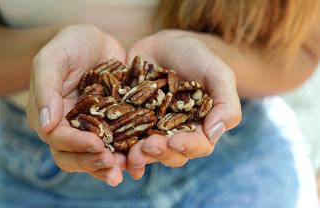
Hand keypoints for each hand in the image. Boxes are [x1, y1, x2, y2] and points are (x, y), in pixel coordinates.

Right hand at [26, 25, 126, 185]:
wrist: (99, 42)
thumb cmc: (72, 44)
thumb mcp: (54, 57)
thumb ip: (46, 87)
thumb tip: (45, 125)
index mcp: (48, 115)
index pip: (57, 138)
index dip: (75, 144)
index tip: (97, 144)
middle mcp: (67, 127)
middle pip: (72, 157)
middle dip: (91, 163)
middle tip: (112, 164)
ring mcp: (89, 130)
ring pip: (93, 158)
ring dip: (107, 168)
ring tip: (125, 170)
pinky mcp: (110, 128)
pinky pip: (115, 148)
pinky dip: (124, 157)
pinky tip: (137, 162)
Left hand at [125, 30, 241, 178]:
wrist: (165, 43)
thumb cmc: (197, 56)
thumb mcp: (217, 73)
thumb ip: (225, 103)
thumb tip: (214, 133)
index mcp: (201, 126)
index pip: (199, 146)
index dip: (188, 147)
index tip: (175, 141)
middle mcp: (177, 133)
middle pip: (172, 154)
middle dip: (161, 153)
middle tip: (149, 145)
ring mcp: (152, 129)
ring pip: (148, 151)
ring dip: (140, 156)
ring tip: (131, 154)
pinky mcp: (131, 122)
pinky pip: (125, 139)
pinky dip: (121, 149)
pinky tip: (113, 152)